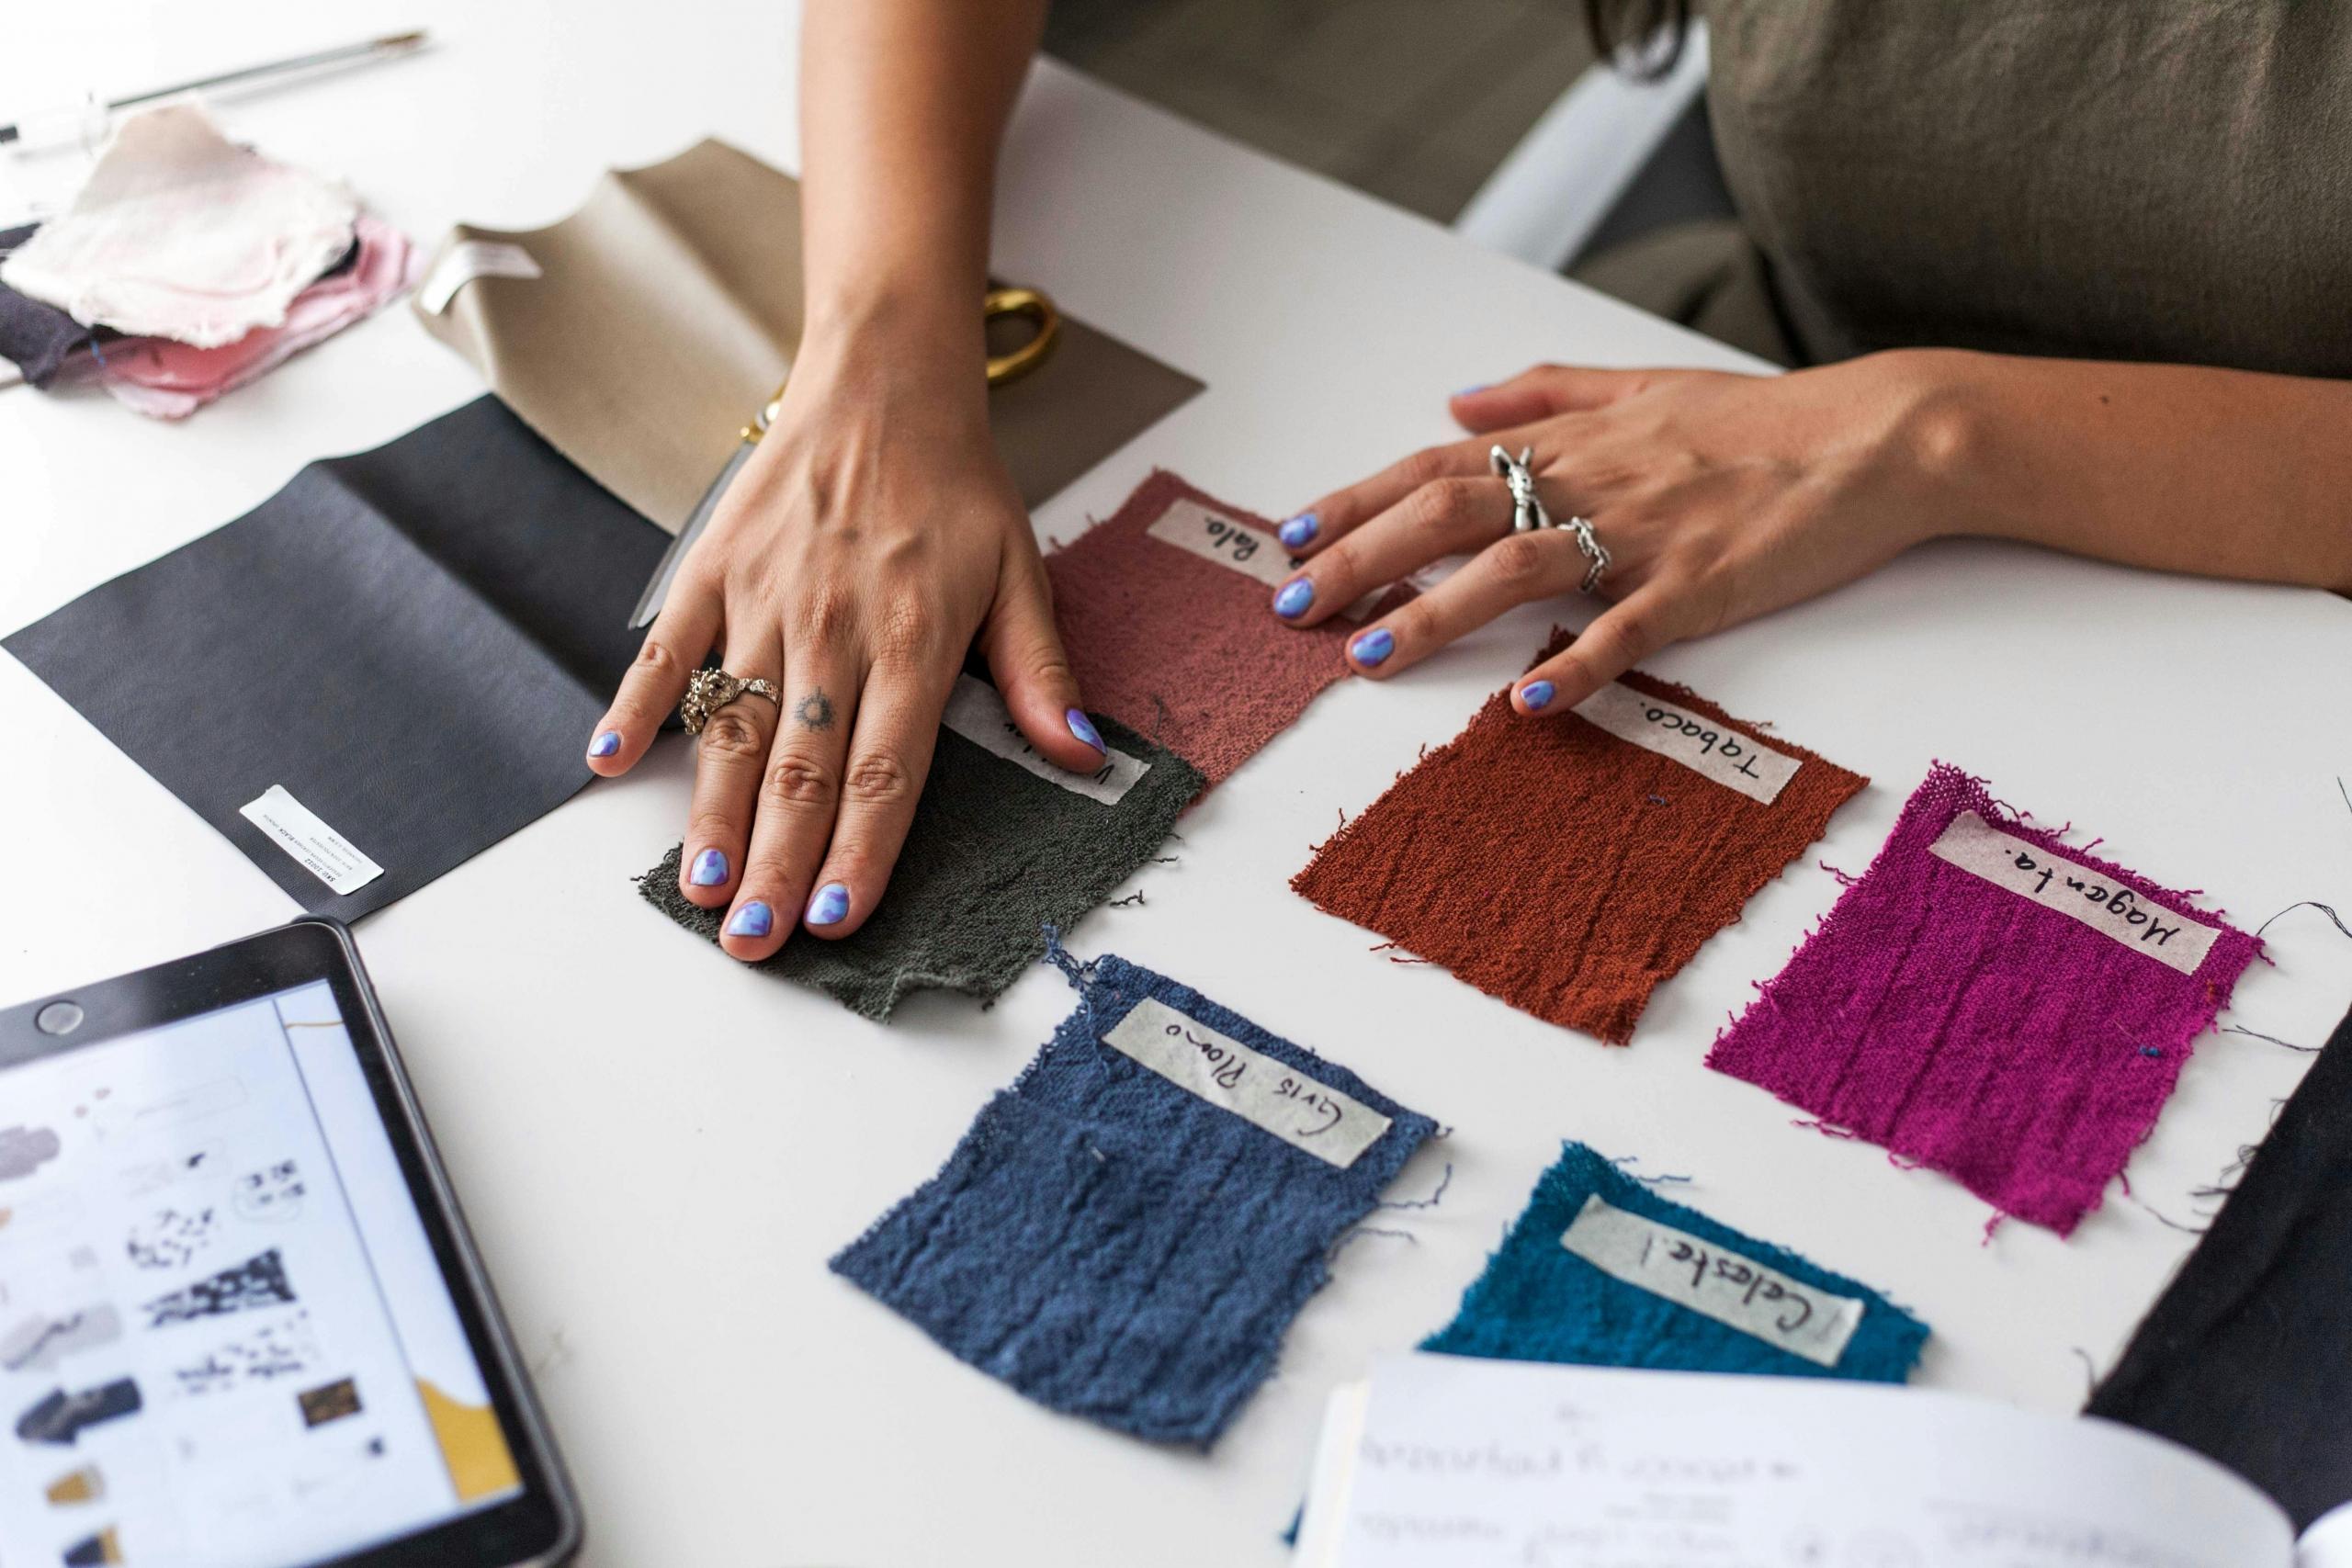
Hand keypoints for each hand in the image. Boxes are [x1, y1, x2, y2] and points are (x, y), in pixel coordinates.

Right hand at [583, 329, 1103, 959]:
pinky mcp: (713, 568)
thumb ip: (1040, 674)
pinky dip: (635, 703)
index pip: (888, 772)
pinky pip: (668, 648)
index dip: (859, 854)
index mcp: (917, 639)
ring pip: (733, 725)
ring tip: (697, 886)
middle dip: (775, 864)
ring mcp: (765, 598)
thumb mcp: (1021, 573)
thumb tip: (1084, 758)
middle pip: (803, 769)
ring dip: (710, 812)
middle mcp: (836, 627)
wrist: (883, 376)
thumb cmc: (955, 484)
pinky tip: (609, 763)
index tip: (834, 921)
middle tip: (752, 942)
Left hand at [1270, 353, 1958, 712]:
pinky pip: (1625, 631)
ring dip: (1434, 613)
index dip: (1356, 500)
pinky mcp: (1700, 587)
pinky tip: (1526, 703)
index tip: (1288, 534)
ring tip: (1368, 655)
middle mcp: (1590, 482)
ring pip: (1515, 569)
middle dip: (1359, 560)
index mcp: (1571, 442)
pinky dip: (1575, 666)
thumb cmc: (1760, 419)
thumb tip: (1459, 403)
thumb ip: (1546, 396)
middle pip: (1448, 514)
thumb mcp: (1642, 386)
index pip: (1436, 467)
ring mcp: (1643, 536)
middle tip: (1292, 609)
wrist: (1877, 436)